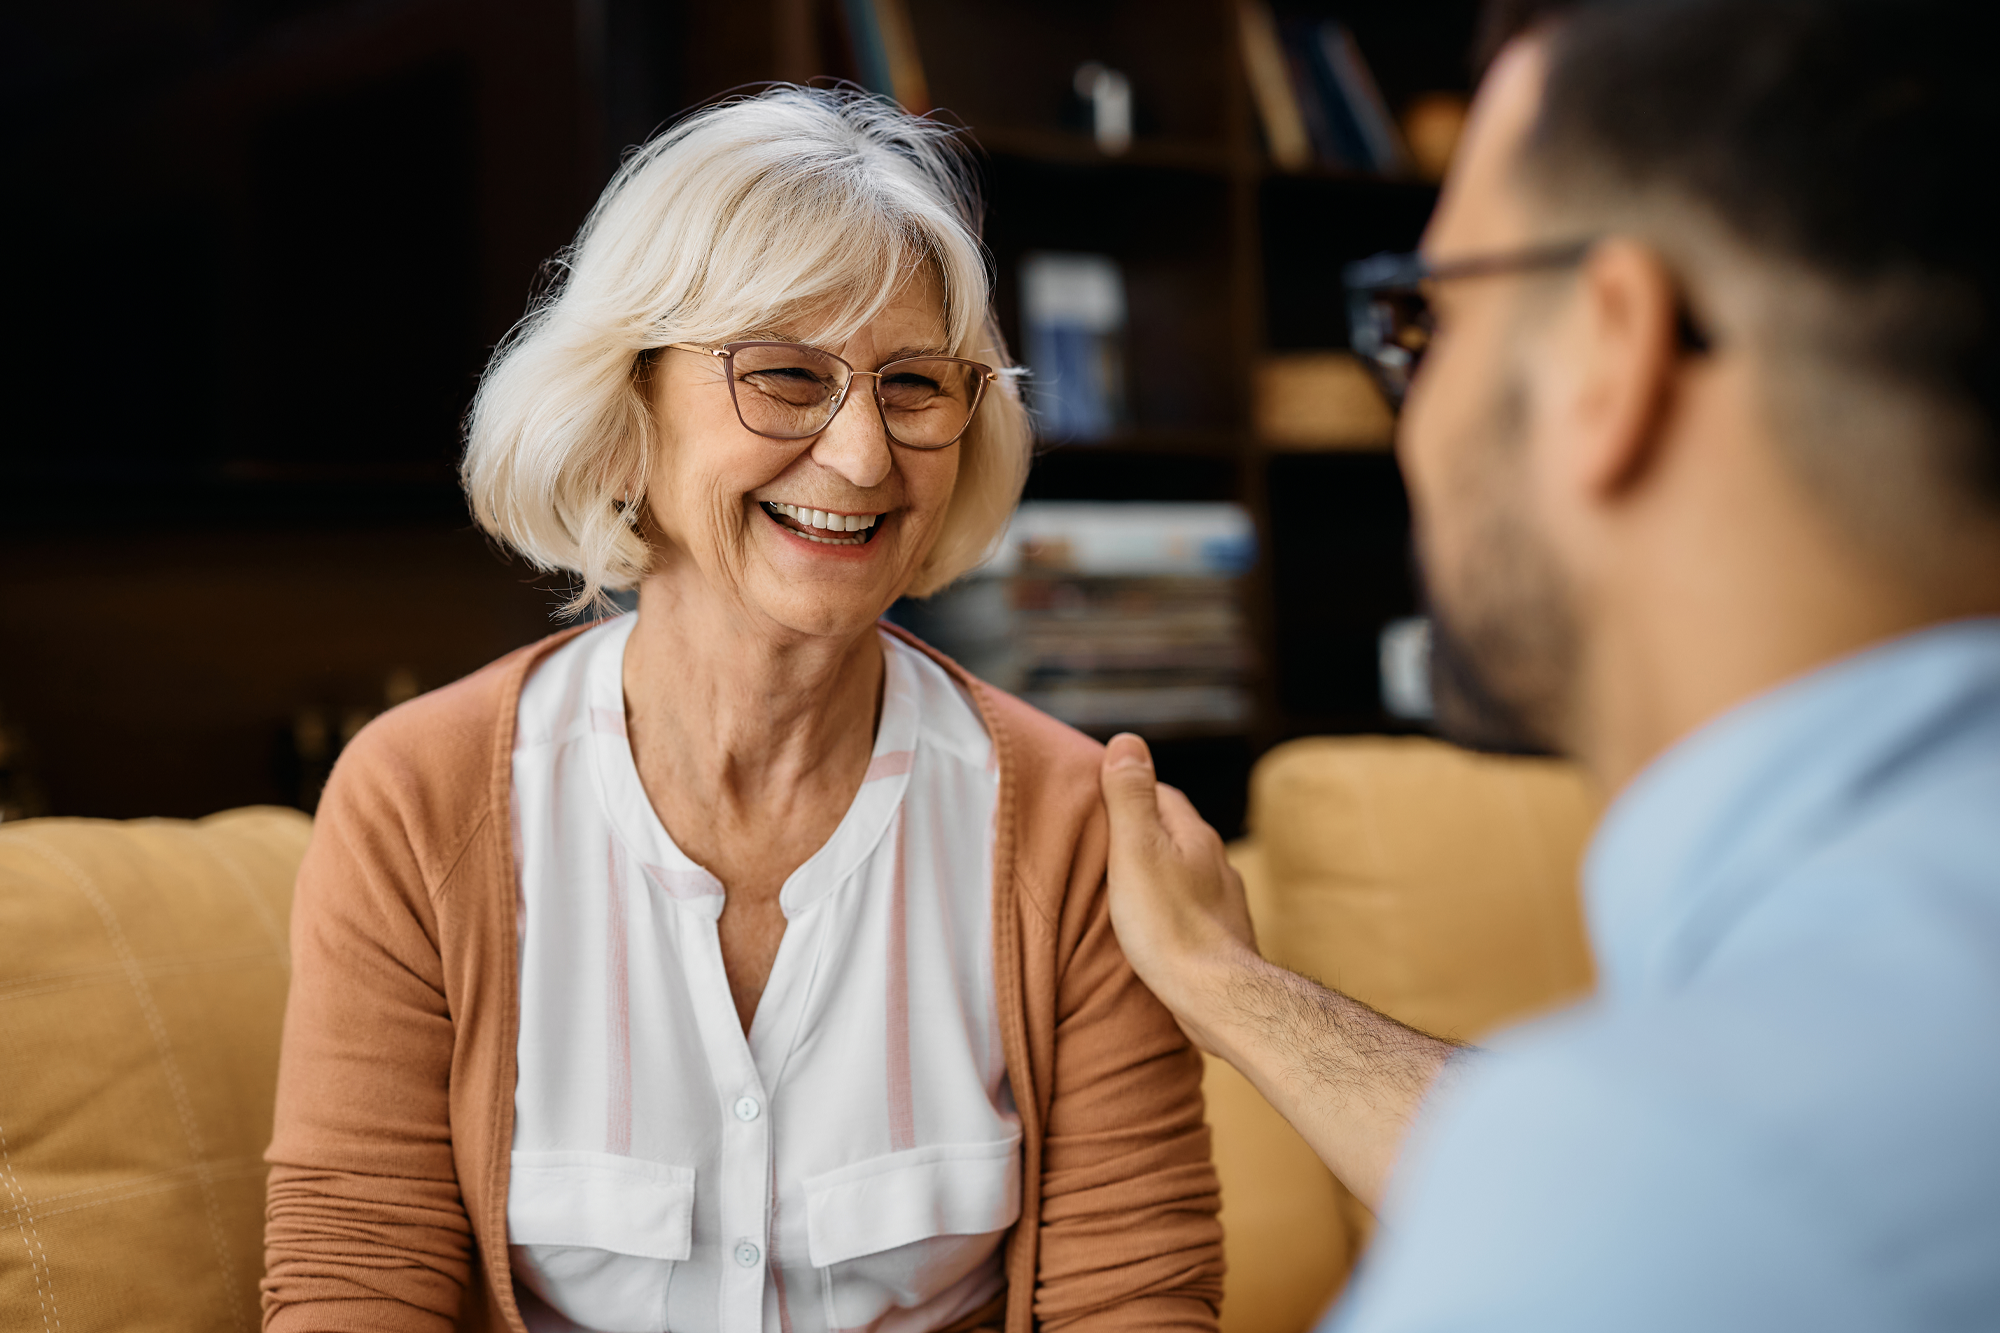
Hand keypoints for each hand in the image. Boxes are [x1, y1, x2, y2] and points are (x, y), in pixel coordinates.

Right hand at [1098, 732, 1259, 1049]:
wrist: (1216, 996)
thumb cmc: (1168, 924)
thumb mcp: (1136, 850)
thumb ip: (1130, 796)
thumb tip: (1127, 740)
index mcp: (1194, 835)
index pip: (1161, 794)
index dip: (1129, 791)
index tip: (1099, 800)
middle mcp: (1215, 862)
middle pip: (1174, 833)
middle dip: (1144, 832)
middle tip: (1104, 843)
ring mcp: (1222, 901)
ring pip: (1185, 873)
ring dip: (1158, 873)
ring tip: (1124, 885)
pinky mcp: (1221, 937)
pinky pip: (1190, 908)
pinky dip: (1170, 908)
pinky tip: (1153, 925)